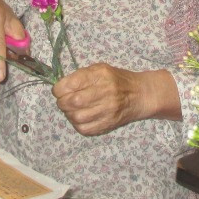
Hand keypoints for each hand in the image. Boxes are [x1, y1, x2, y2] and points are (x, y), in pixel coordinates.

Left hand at [53, 64, 180, 135]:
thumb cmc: (117, 79)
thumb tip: (60, 87)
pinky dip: (77, 124)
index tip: (59, 90)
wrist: (140, 94)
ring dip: (69, 114)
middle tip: (64, 100)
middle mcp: (105, 92)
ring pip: (76, 117)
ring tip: (72, 109)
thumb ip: (80, 76)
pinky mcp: (108, 123)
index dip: (58, 89)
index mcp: (100, 75)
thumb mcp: (100, 69)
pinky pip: (84, 128)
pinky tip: (80, 118)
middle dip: (62, 102)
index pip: (70, 84)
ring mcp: (108, 110)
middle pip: (71, 101)